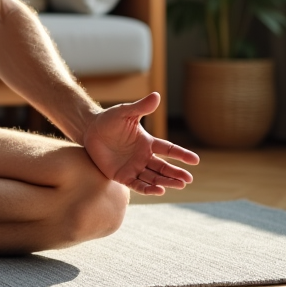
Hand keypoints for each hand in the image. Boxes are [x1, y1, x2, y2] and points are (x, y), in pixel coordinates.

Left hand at [82, 92, 199, 194]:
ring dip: (166, 182)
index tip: (195, 160)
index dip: (181, 155)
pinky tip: (159, 191)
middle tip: (188, 179)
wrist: (90, 130)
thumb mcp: (125, 112)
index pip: (168, 149)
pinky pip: (137, 184)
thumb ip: (141, 107)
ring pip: (153, 178)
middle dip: (176, 174)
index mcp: (148, 143)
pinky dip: (148, 189)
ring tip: (179, 185)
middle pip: (163, 168)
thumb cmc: (109, 120)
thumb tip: (157, 95)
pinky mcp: (122, 176)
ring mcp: (134, 167)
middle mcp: (143, 157)